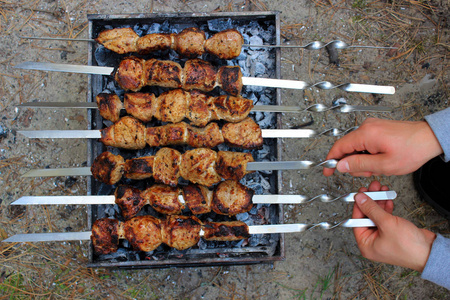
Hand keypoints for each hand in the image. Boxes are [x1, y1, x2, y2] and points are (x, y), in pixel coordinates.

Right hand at [323, 118, 442, 176]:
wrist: (429, 138)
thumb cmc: (412, 149)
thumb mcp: (383, 165)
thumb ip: (359, 165)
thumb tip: (341, 165)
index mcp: (365, 134)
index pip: (339, 147)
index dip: (331, 160)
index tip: (327, 170)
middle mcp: (366, 127)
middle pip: (347, 148)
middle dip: (354, 163)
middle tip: (368, 172)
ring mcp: (372, 126)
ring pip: (356, 147)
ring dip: (363, 160)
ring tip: (379, 166)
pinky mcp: (377, 128)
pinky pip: (365, 143)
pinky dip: (368, 154)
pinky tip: (380, 160)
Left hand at [352, 181, 435, 271]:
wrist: (430, 252)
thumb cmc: (408, 246)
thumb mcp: (386, 223)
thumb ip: (371, 209)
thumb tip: (360, 199)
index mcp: (365, 244)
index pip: (356, 221)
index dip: (358, 205)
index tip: (360, 193)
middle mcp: (372, 242)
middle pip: (366, 216)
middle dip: (370, 201)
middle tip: (372, 188)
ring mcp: (382, 237)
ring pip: (376, 215)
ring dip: (379, 202)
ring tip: (381, 189)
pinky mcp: (392, 233)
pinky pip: (385, 218)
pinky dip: (386, 208)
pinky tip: (387, 199)